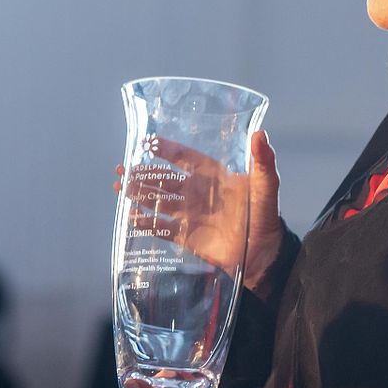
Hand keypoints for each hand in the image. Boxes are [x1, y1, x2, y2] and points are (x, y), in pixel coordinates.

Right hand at [114, 130, 282, 288]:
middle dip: (145, 173)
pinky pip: (161, 228)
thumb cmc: (266, 215)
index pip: (186, 157)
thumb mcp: (267, 186)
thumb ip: (264, 162)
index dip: (168, 149)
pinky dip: (146, 223)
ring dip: (140, 194)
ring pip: (159, 201)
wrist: (264, 253)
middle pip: (165, 180)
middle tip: (124, 168)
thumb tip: (261, 134)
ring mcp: (190, 214)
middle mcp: (198, 192)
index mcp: (214, 176)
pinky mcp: (187, 236)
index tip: (149, 141)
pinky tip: (130, 218)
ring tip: (120, 187)